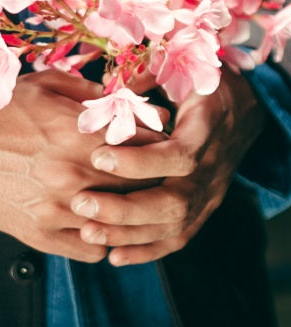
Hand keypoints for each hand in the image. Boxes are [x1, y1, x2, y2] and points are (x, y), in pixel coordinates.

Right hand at [0, 70, 162, 261]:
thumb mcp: (42, 87)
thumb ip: (88, 90)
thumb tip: (126, 99)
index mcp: (77, 135)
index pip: (146, 146)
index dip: (161, 145)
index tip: (163, 144)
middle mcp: (72, 175)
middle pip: (140, 186)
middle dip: (153, 179)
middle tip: (156, 173)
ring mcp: (58, 210)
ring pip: (120, 221)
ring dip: (129, 212)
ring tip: (129, 200)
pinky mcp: (41, 235)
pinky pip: (92, 249)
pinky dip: (102, 238)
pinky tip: (99, 222)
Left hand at [72, 67, 265, 264]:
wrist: (244, 109)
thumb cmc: (202, 84)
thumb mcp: (180, 69)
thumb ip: (145, 78)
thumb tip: (107, 91)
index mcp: (207, 127)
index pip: (178, 156)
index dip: (139, 162)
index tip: (98, 155)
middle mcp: (211, 167)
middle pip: (174, 201)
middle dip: (124, 208)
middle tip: (81, 203)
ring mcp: (209, 192)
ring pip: (173, 225)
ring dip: (128, 233)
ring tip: (87, 231)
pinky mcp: (203, 209)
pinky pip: (178, 238)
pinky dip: (146, 251)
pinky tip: (113, 257)